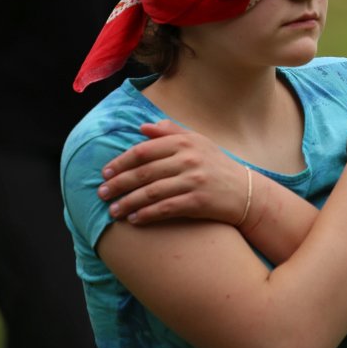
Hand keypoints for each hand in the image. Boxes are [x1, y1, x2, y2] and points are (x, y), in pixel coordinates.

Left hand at [97, 120, 249, 225]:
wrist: (245, 192)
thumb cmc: (216, 166)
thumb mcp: (197, 142)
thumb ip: (170, 132)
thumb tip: (143, 127)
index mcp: (184, 142)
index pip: (144, 150)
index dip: (121, 162)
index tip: (105, 173)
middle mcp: (188, 159)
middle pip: (144, 172)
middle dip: (119, 184)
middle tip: (102, 194)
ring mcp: (194, 180)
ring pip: (151, 192)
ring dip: (128, 202)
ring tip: (113, 211)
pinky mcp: (198, 201)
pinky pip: (165, 208)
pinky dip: (147, 214)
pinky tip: (134, 220)